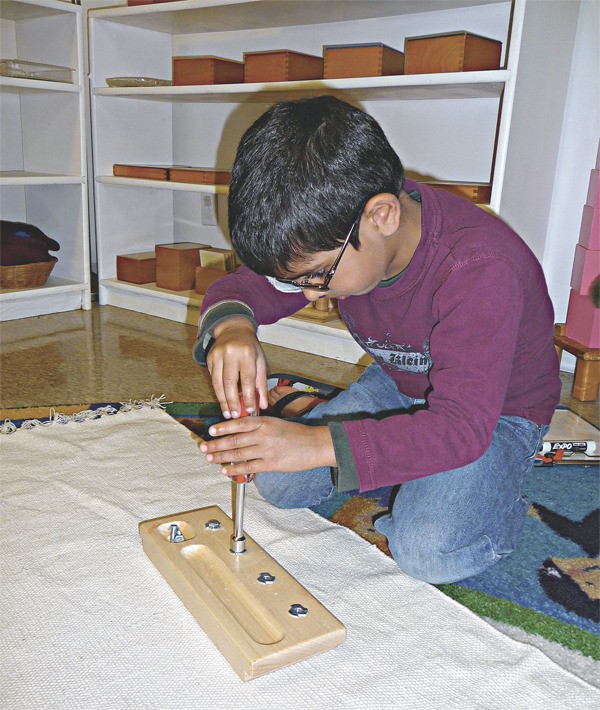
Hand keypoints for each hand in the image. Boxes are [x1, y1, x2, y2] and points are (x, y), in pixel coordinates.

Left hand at [199, 416, 335, 478]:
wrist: (315, 445)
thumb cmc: (296, 433)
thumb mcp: (276, 423)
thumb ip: (259, 425)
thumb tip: (240, 431)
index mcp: (264, 422)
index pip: (238, 423)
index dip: (223, 427)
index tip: (211, 431)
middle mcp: (263, 435)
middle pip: (233, 440)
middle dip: (216, 444)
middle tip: (203, 447)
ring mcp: (266, 450)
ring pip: (237, 454)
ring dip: (221, 457)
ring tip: (210, 459)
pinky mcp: (270, 464)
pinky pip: (248, 467)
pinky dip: (235, 469)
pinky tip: (225, 470)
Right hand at [207, 317, 268, 417]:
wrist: (234, 329)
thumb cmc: (250, 348)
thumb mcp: (260, 362)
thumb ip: (261, 384)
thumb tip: (263, 405)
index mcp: (247, 353)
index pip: (247, 379)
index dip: (248, 397)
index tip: (250, 411)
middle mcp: (231, 353)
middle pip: (229, 382)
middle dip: (232, 402)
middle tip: (235, 416)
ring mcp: (218, 355)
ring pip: (218, 382)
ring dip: (222, 400)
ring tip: (227, 413)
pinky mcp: (209, 358)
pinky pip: (213, 379)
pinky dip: (218, 392)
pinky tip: (223, 402)